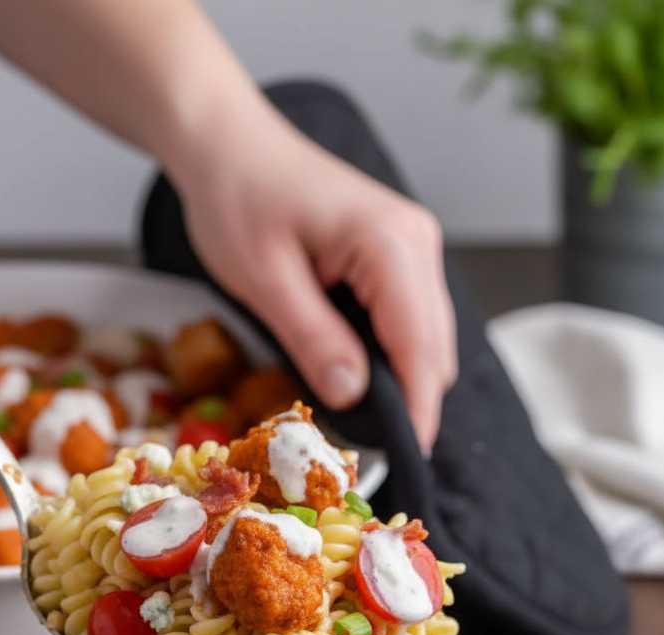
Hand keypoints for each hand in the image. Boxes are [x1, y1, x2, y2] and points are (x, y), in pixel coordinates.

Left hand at [176, 112, 457, 452]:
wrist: (229, 145)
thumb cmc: (238, 199)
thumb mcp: (265, 281)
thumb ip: (314, 339)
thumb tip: (354, 398)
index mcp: (391, 245)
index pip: (420, 348)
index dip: (416, 410)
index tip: (402, 461)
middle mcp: (417, 244)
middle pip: (435, 349)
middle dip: (411, 402)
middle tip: (369, 453)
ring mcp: (413, 248)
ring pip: (426, 339)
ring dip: (402, 382)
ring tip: (362, 424)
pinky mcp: (398, 256)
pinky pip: (408, 322)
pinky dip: (391, 357)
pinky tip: (358, 379)